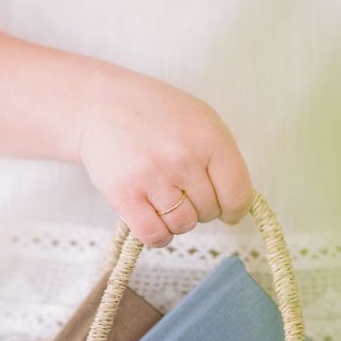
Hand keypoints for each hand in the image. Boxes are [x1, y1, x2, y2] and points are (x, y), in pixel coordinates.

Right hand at [74, 63, 253, 246]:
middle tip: (181, 188)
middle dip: (200, 207)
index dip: (233, 209)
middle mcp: (184, 158)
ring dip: (178, 220)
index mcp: (210, 138)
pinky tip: (154, 218)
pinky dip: (158, 235)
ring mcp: (153, 177)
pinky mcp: (125, 196)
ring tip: (165, 198)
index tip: (226, 210)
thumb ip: (223, 160)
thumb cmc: (156, 114)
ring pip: (183, 226)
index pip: (238, 195)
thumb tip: (236, 205)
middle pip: (210, 212)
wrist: (101, 105)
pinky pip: (154, 235)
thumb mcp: (201, 121)